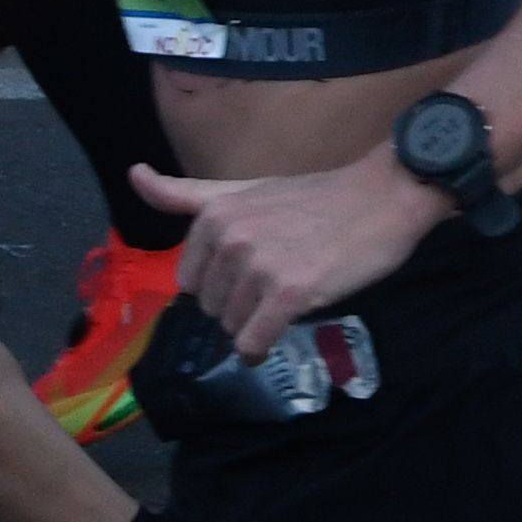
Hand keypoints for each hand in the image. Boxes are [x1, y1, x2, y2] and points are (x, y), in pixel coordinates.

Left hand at [128, 146, 447, 355]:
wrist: (388, 194)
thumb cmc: (319, 195)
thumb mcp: (246, 187)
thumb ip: (187, 191)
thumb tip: (133, 174)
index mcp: (215, 215)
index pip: (190, 282)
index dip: (222, 281)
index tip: (257, 264)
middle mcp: (231, 239)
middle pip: (211, 307)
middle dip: (240, 302)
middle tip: (281, 276)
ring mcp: (260, 266)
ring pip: (232, 326)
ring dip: (257, 321)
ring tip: (293, 291)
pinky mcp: (289, 292)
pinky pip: (254, 342)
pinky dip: (260, 348)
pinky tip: (279, 331)